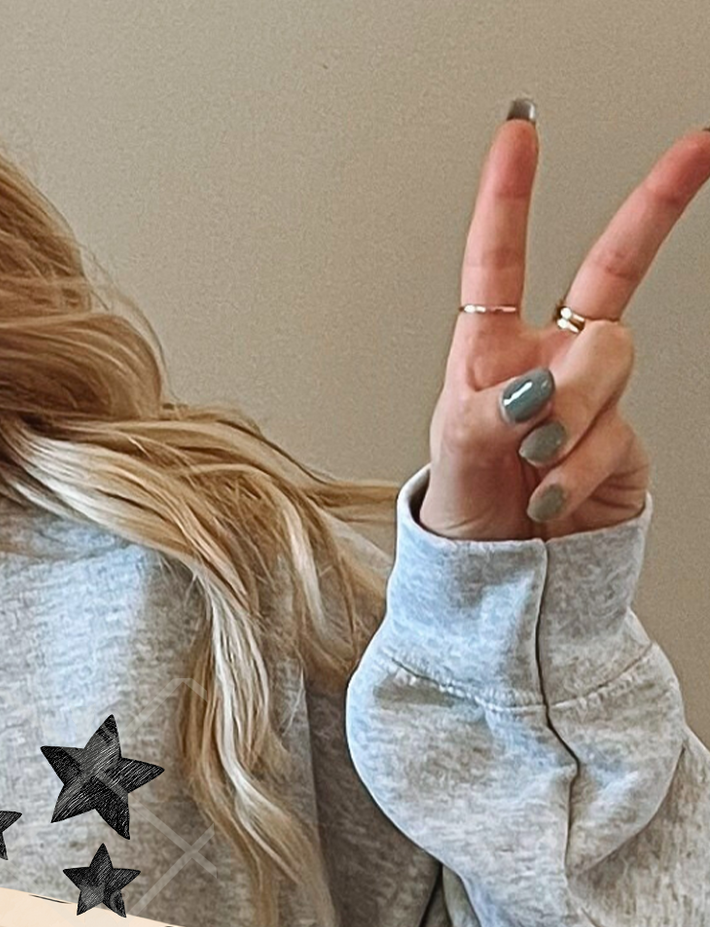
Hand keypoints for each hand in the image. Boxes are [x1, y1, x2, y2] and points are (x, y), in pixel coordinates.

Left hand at [416, 105, 709, 542]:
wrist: (502, 589)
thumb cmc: (466, 521)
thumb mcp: (450, 467)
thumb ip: (480, 420)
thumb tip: (530, 389)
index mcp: (489, 355)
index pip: (499, 264)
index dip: (509, 197)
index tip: (521, 130)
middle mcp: (548, 363)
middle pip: (613, 274)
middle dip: (659, 205)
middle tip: (698, 147)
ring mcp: (592, 400)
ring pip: (610, 360)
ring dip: (570, 410)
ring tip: (533, 462)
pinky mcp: (625, 441)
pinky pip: (613, 433)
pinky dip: (578, 468)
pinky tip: (549, 500)